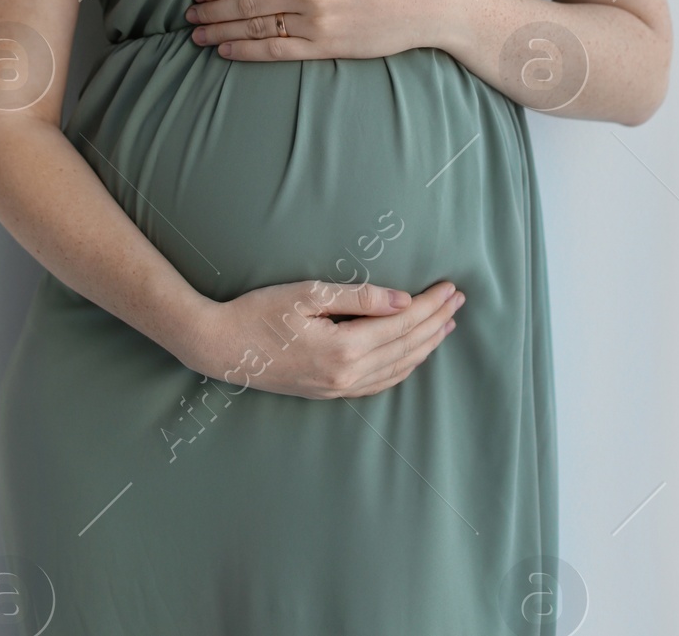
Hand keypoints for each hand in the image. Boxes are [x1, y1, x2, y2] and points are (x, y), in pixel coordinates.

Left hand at [185, 0, 451, 61]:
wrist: (429, 0)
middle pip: (246, 1)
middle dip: (212, 9)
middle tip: (188, 14)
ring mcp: (317, 20)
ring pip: (255, 25)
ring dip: (221, 29)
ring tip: (197, 33)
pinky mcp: (327, 46)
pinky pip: (276, 50)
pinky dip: (246, 49)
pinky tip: (225, 49)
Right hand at [185, 278, 463, 399]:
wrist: (220, 348)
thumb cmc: (259, 313)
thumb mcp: (308, 294)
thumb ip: (359, 297)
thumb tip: (403, 300)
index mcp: (344, 349)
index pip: (401, 324)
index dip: (429, 305)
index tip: (449, 287)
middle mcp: (346, 375)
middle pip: (406, 348)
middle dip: (435, 323)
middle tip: (458, 301)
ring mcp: (338, 388)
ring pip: (397, 369)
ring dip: (425, 346)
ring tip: (445, 326)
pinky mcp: (329, 392)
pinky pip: (379, 383)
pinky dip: (403, 366)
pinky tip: (411, 354)